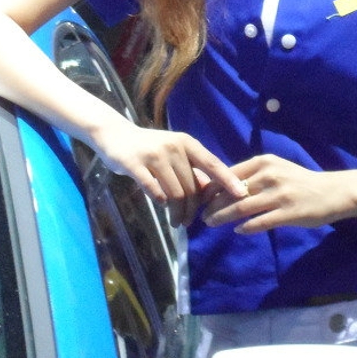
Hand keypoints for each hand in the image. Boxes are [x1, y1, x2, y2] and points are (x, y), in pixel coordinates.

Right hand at [90, 113, 245, 225]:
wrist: (115, 135)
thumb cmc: (150, 148)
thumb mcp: (174, 153)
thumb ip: (191, 170)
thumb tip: (211, 192)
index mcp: (187, 143)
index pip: (212, 163)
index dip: (228, 180)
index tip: (241, 194)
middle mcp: (173, 147)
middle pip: (191, 187)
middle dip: (192, 209)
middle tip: (187, 221)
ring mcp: (154, 155)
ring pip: (174, 192)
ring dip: (177, 211)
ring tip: (175, 221)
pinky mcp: (135, 164)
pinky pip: (154, 190)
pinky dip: (160, 201)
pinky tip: (160, 204)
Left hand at [200, 154, 356, 233]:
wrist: (333, 192)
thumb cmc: (301, 181)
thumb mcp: (277, 170)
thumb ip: (254, 176)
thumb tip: (223, 187)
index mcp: (264, 162)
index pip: (229, 173)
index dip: (212, 188)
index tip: (201, 199)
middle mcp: (270, 175)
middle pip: (232, 192)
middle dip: (213, 205)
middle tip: (202, 215)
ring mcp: (279, 195)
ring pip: (242, 207)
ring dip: (223, 217)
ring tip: (211, 223)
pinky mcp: (288, 213)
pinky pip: (260, 222)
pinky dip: (246, 228)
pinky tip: (238, 231)